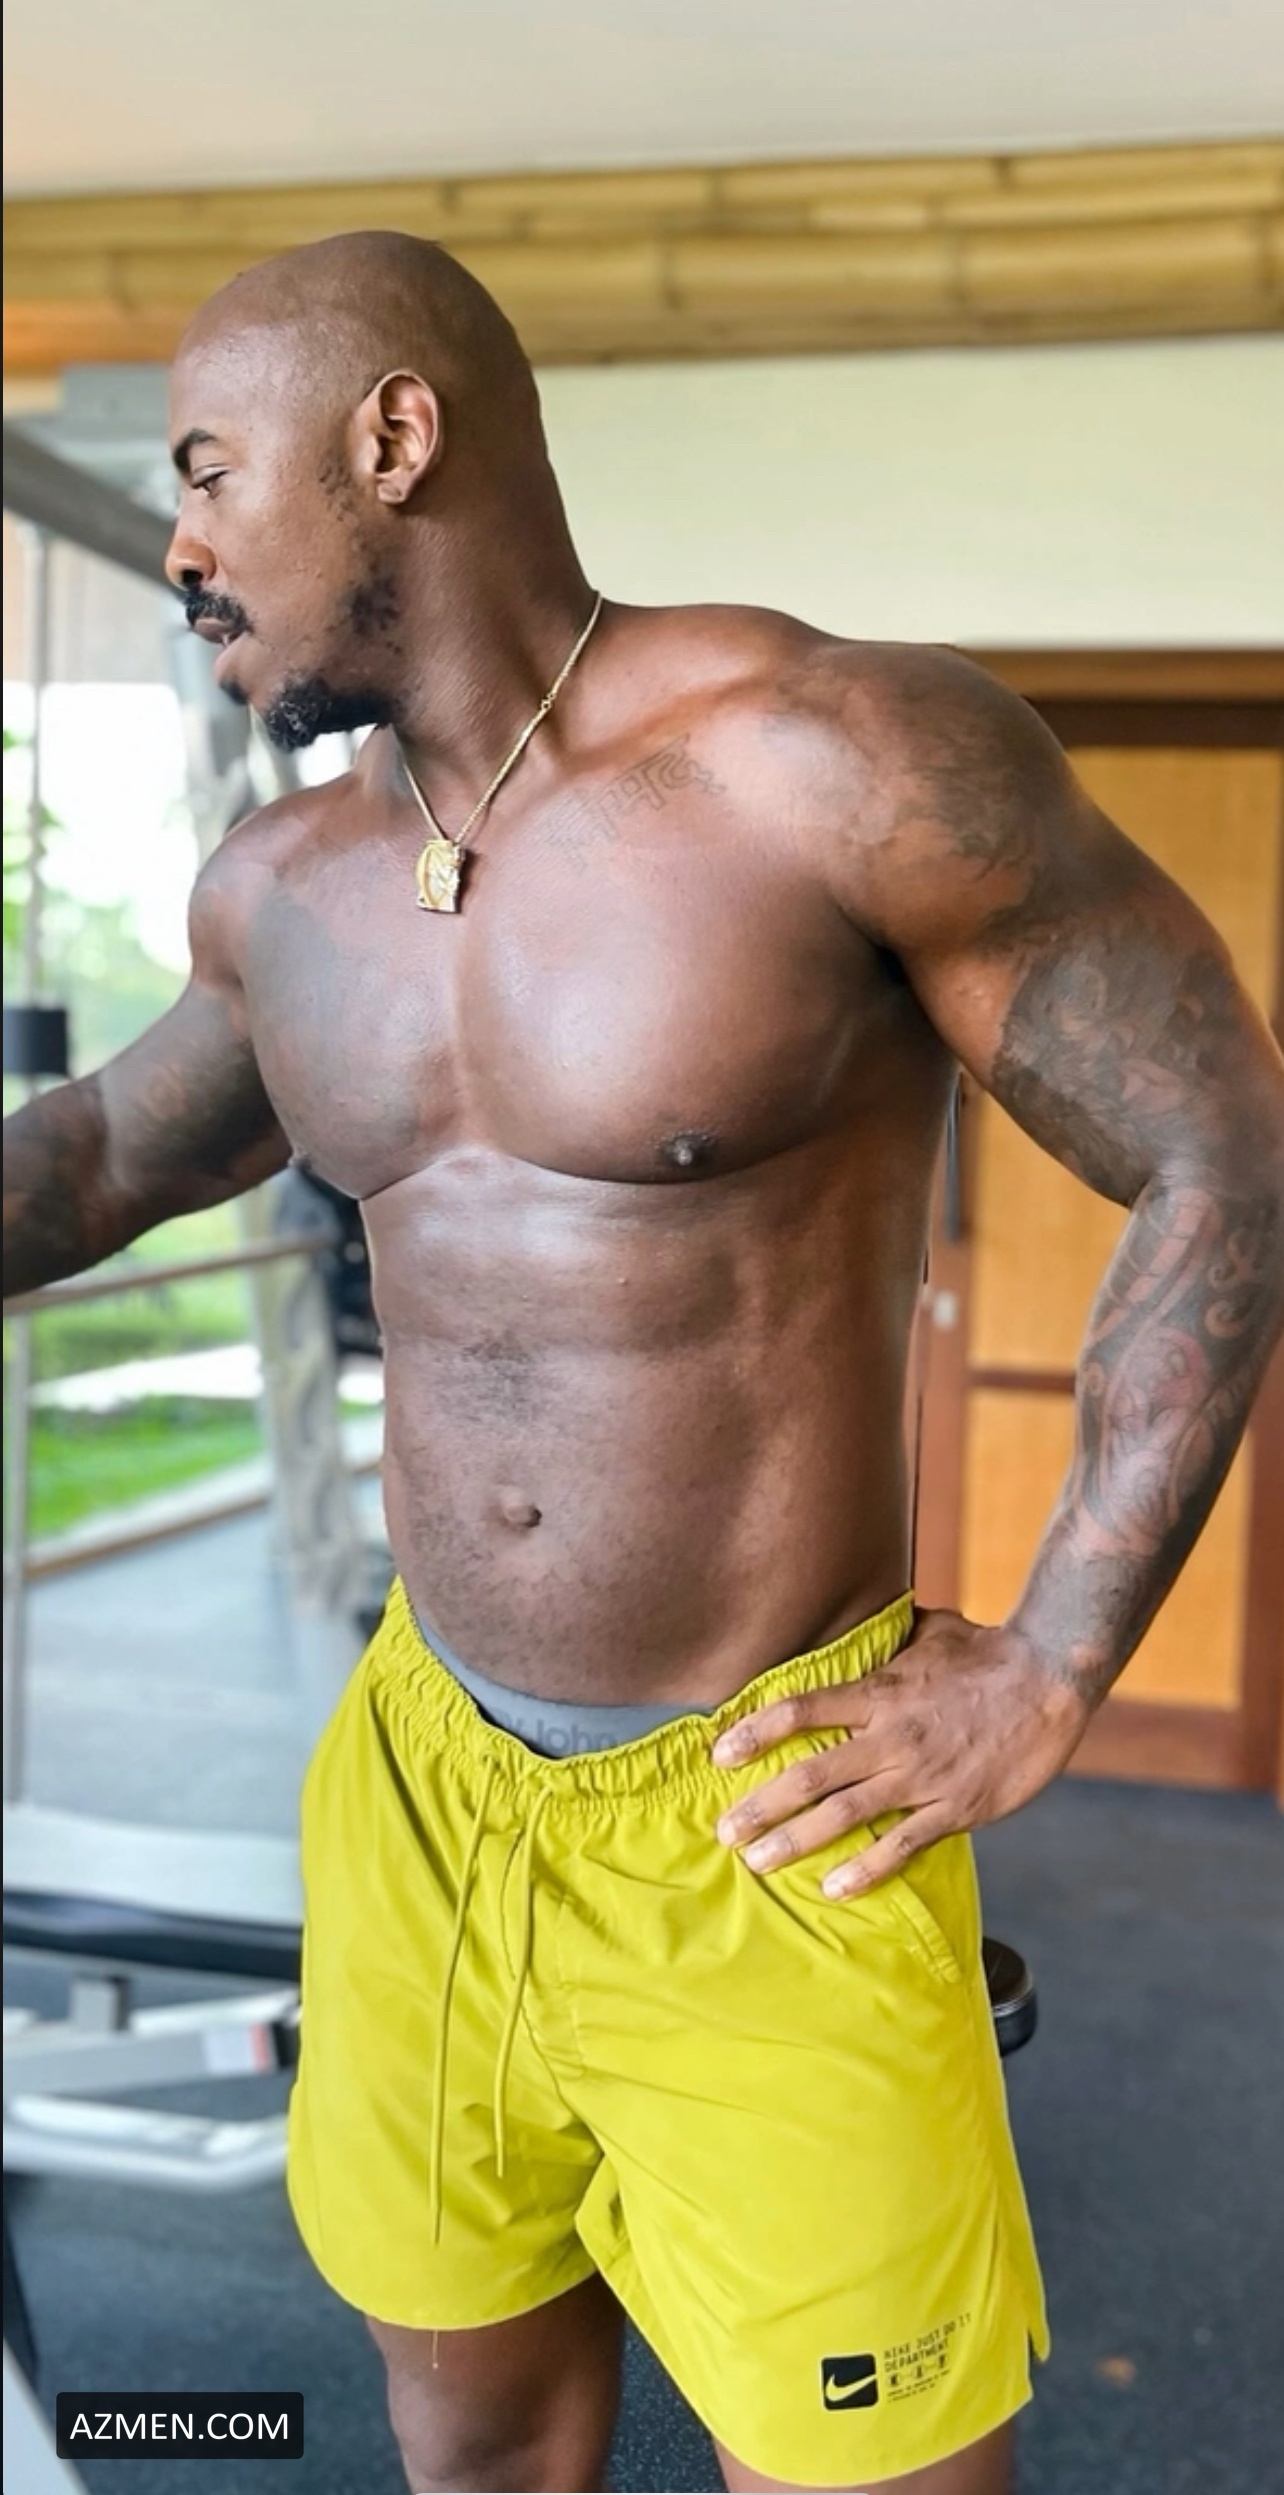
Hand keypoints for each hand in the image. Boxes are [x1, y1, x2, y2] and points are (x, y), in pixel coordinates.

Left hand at [711, 1609, 1088, 1897]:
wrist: (1051, 1680)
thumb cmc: (990, 1652)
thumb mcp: (932, 1631)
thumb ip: (892, 1634)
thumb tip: (867, 1613)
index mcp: (880, 1692)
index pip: (801, 1710)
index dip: (755, 1731)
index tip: (720, 1754)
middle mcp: (891, 1736)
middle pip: (810, 1774)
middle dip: (761, 1806)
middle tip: (724, 1831)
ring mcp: (921, 1776)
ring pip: (844, 1815)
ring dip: (794, 1840)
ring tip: (757, 1862)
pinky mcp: (955, 1808)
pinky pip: (900, 1844)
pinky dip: (864, 1869)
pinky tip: (833, 1888)